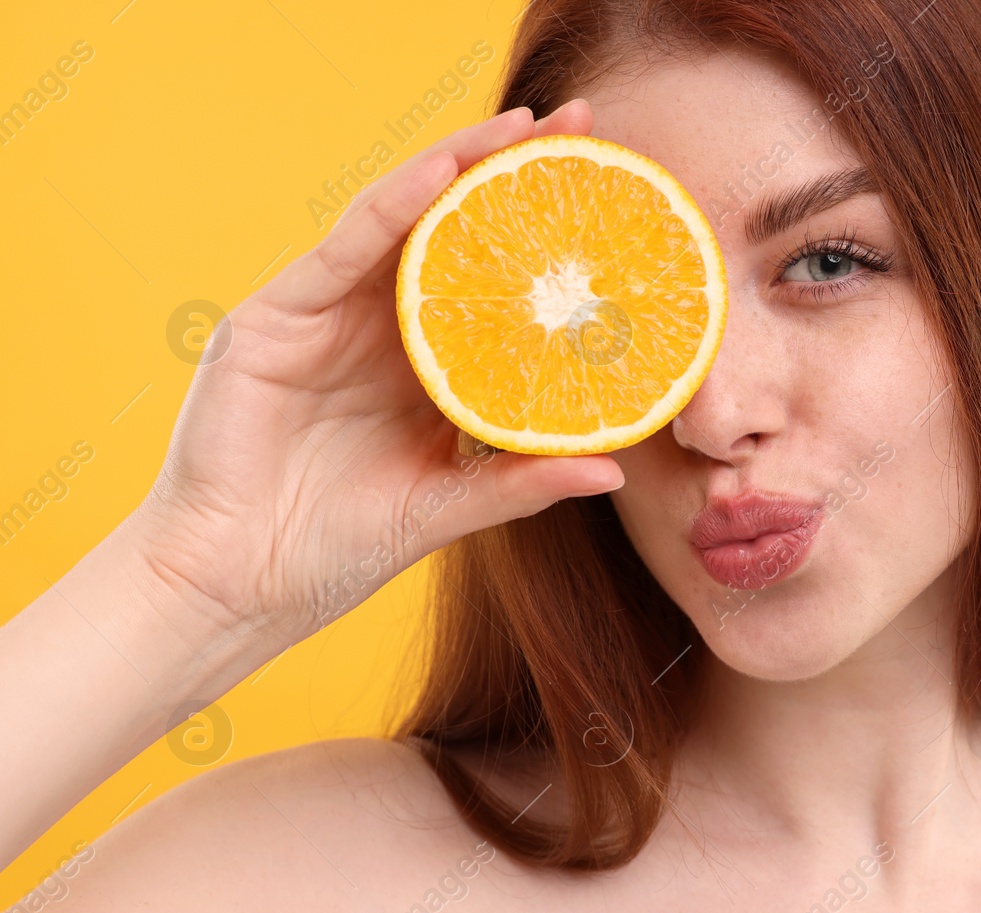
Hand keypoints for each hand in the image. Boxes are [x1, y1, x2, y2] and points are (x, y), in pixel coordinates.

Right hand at [132, 99, 625, 645]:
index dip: (546, 236)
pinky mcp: (276, 318)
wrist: (235, 588)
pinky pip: (343, 250)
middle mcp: (378, 329)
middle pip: (453, 233)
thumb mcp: (444, 507)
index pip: (492, 281)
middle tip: (584, 127)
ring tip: (525, 129)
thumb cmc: (331, 552)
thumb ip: (520, 483)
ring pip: (400, 222)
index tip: (616, 200)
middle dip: (514, 176)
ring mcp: (325, 317)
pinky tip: (441, 172)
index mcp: (424, 369)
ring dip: (460, 167)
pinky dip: (392, 207)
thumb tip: (614, 472)